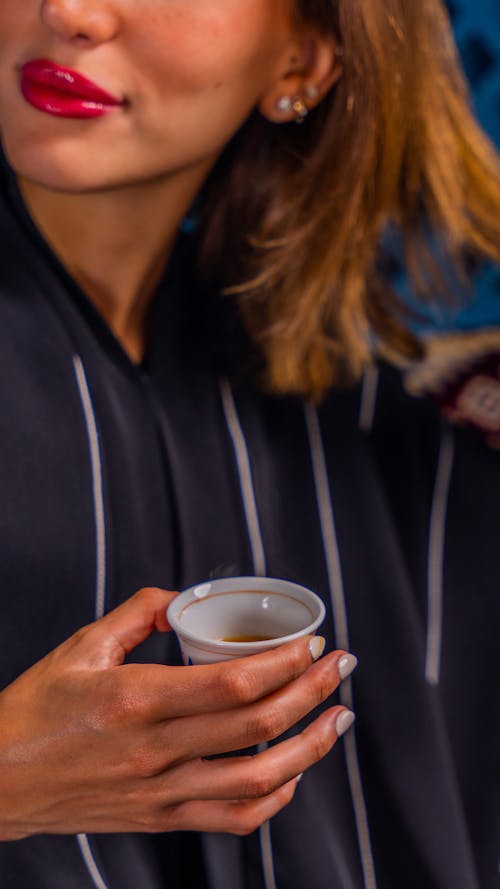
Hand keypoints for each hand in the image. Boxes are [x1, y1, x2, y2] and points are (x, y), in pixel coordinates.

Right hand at [0, 587, 354, 839]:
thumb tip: (182, 601)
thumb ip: (136, 613)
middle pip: (256, 725)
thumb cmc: (36, 710)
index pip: (232, 683)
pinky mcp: (160, 818)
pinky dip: (272, 801)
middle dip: (312, 692)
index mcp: (136, 700)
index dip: (284, 663)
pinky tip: (292, 776)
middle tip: (341, 667)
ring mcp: (160, 792)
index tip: (312, 644)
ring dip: (310, 748)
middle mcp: (154, 751)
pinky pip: (230, 820)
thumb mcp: (81, 646)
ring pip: (256, 779)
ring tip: (338, 719)